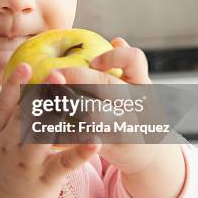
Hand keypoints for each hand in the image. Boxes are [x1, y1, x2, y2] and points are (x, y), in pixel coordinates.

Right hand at [0, 62, 100, 197]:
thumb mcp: (2, 141)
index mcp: (2, 132)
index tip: (25, 64)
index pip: (5, 103)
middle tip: (57, 72)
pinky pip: (63, 164)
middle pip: (26, 114)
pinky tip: (95, 142)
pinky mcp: (43, 180)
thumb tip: (28, 89)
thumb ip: (13, 117)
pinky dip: (79, 152)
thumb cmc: (7, 170)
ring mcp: (26, 162)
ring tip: (77, 99)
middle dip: (41, 93)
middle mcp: (11, 144)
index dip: (15, 84)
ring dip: (60, 117)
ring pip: (42, 136)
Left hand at [46, 37, 162, 173]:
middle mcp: (136, 103)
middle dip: (77, 77)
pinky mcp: (113, 146)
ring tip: (45, 99)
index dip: (113, 56)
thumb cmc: (136, 114)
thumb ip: (126, 68)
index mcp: (140, 84)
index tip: (94, 60)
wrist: (152, 157)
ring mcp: (126, 126)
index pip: (134, 60)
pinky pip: (85, 139)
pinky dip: (65, 134)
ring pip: (96, 115)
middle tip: (53, 73)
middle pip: (107, 85)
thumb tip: (117, 40)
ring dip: (68, 106)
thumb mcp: (137, 91)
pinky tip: (46, 128)